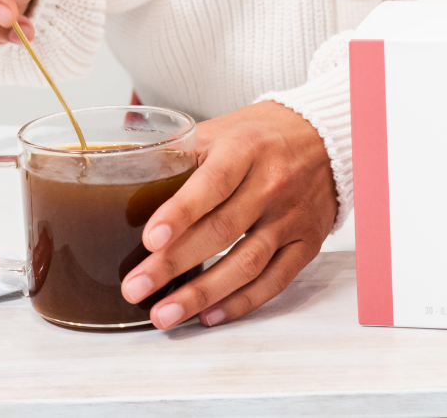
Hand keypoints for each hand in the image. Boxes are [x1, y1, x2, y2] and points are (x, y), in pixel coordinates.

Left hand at [121, 101, 338, 328]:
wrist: (324, 137)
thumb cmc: (258, 136)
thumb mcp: (219, 131)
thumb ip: (178, 154)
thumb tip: (122, 174)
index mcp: (245, 149)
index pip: (212, 184)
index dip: (181, 213)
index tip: (150, 239)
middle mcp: (272, 184)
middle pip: (222, 231)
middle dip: (174, 264)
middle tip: (136, 288)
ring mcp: (291, 217)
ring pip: (247, 264)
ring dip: (203, 294)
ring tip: (163, 313)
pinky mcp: (307, 243)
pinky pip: (275, 280)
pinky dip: (241, 302)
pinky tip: (209, 315)